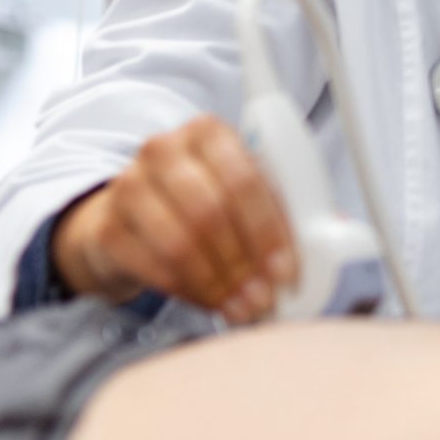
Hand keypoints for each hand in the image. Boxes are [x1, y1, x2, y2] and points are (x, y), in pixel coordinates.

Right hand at [54, 116, 298, 322]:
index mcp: (210, 133)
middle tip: (264, 297)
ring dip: (217, 283)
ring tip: (241, 306)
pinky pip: (151, 266)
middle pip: (210, 212)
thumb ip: (287, 209)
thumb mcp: (248, 194)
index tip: (286, 270)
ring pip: (179, 241)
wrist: (136, 215)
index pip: (244, 179)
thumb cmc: (207, 200)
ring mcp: (129, 184)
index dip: (269, 231)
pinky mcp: (106, 225)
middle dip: (244, 264)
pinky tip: (210, 303)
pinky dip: (187, 292)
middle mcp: (165, 150)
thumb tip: (333, 236)